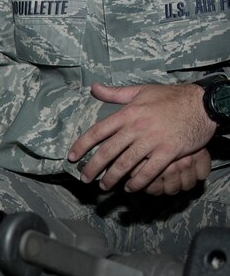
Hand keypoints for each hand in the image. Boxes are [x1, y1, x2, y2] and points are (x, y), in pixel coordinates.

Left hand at [67, 82, 215, 192]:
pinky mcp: (168, 152)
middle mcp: (137, 127)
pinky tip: (129, 188)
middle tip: (85, 179)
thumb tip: (93, 87)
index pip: (98, 131)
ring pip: (125, 165)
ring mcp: (152, 141)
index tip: (72, 157)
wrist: (204, 104)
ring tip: (104, 186)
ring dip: (111, 179)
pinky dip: (136, 183)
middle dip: (92, 168)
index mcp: (128, 113)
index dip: (82, 146)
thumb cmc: (171, 97)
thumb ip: (116, 93)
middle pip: (107, 152)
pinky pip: (148, 172)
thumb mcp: (142, 91)